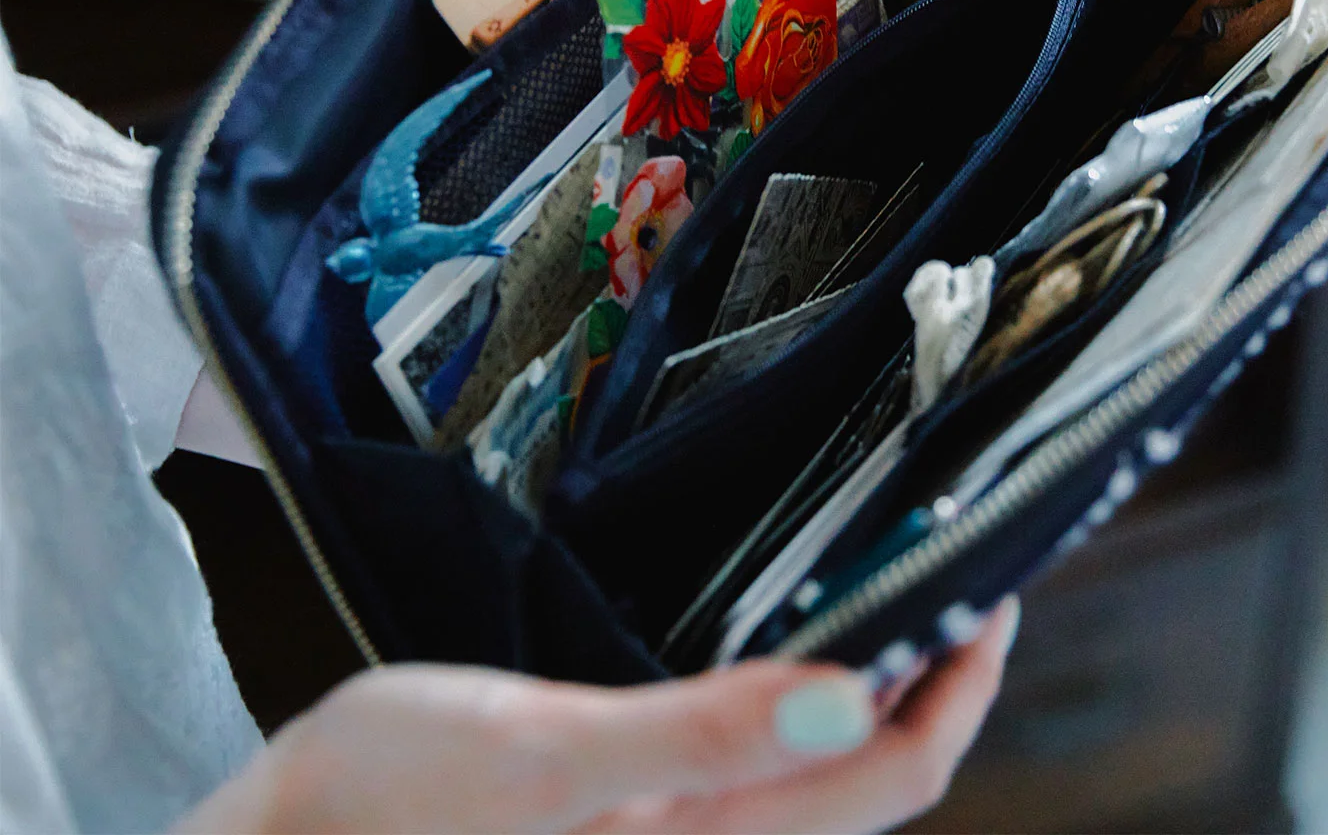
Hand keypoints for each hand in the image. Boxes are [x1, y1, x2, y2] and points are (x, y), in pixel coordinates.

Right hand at [179, 598, 1017, 834]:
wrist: (292, 833)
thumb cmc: (394, 796)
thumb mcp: (547, 755)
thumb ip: (701, 736)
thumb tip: (851, 705)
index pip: (894, 779)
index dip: (959, 684)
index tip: (991, 586)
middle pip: (878, 778)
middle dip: (935, 675)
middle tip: (962, 565)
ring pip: (829, 770)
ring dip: (881, 680)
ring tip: (904, 588)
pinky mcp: (646, 816)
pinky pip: (766, 760)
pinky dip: (810, 692)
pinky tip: (802, 639)